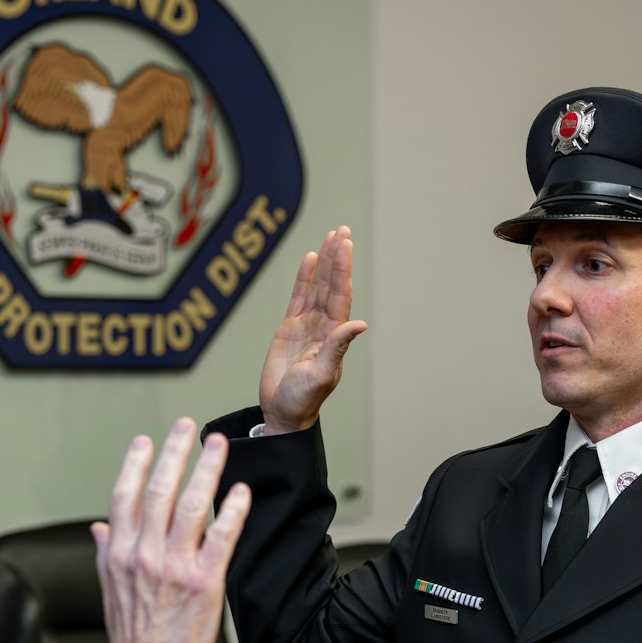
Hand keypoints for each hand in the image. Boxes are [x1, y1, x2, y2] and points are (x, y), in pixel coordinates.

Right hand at [93, 419, 251, 642]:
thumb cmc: (133, 636)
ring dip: (207, 470)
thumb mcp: (109, 591)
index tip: (145, 441)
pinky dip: (231, 511)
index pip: (124, 496)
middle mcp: (144, 555)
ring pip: (191, 505)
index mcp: (119, 554)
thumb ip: (105, 554)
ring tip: (218, 446)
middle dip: (174, 453)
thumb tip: (99, 527)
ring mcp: (175, 566)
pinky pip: (221, 537)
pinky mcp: (205, 581)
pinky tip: (240, 492)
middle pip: (159, 490)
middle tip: (186, 428)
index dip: (135, 464)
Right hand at [257, 225, 368, 433]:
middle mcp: (324, 326)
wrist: (282, 411)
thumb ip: (337, 347)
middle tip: (342, 230)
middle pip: (331, 285)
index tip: (345, 245)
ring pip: (317, 287)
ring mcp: (307, 324)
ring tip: (330, 236)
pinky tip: (309, 259)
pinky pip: (298, 297)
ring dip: (325, 262)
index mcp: (334, 336)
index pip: (340, 295)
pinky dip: (304, 278)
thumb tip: (359, 324)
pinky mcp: (290, 327)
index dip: (343, 270)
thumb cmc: (303, 399)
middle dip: (337, 258)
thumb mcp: (321, 374)